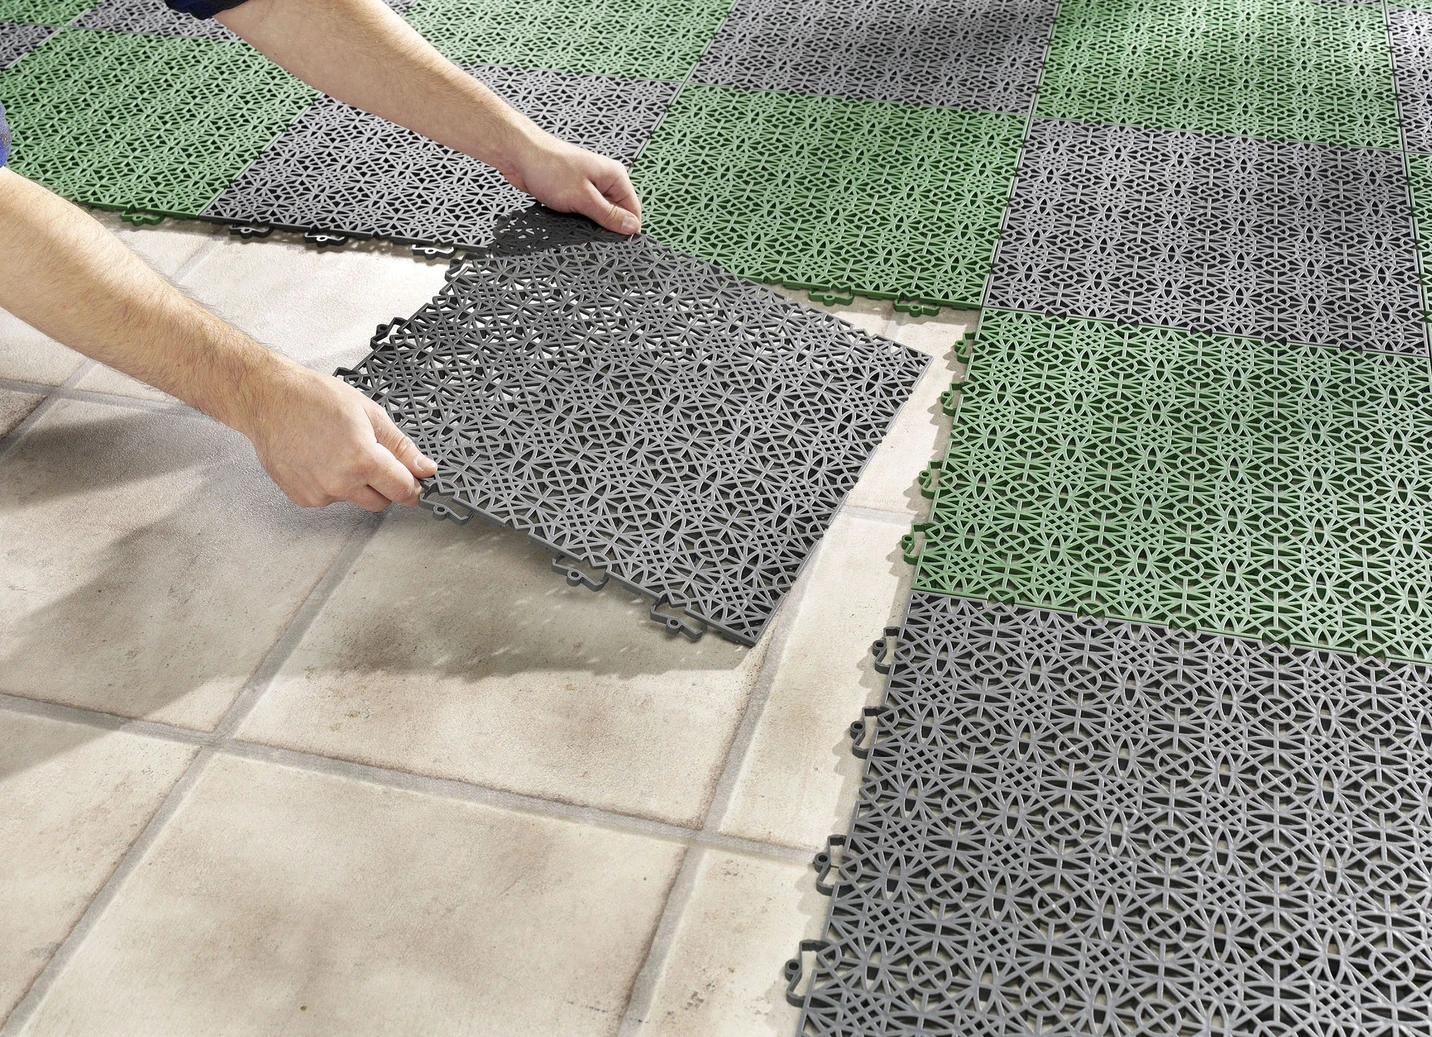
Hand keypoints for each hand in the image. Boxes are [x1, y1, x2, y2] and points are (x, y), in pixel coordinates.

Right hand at [239, 363, 437, 510]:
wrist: (268, 399)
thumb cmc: (314, 398)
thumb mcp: (370, 414)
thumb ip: (401, 447)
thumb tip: (425, 468)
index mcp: (362, 461)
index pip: (402, 490)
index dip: (412, 486)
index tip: (414, 483)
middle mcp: (340, 483)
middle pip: (380, 502)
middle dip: (384, 485)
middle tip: (372, 458)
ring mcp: (319, 493)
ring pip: (354, 499)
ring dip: (355, 483)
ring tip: (338, 450)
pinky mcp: (302, 497)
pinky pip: (330, 497)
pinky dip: (331, 483)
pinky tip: (320, 459)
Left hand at [502, 131, 641, 234]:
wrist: (520, 155)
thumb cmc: (549, 166)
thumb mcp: (583, 197)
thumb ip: (608, 215)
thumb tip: (632, 227)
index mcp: (614, 176)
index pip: (633, 210)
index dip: (626, 229)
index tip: (614, 243)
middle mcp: (604, 181)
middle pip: (615, 215)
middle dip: (604, 229)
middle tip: (589, 236)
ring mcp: (589, 186)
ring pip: (597, 216)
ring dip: (587, 226)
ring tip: (573, 226)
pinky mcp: (575, 192)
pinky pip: (582, 212)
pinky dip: (576, 221)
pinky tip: (566, 222)